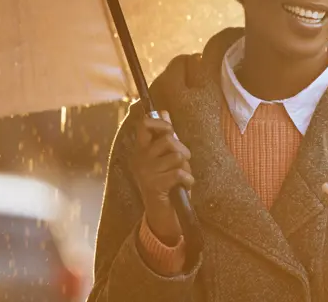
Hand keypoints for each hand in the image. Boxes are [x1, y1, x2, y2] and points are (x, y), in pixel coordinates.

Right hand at [129, 111, 193, 245]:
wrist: (162, 216)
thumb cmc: (166, 183)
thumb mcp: (165, 158)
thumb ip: (164, 136)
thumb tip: (164, 112)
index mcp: (141, 151)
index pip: (144, 125)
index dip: (160, 123)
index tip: (170, 130)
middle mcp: (139, 160)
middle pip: (169, 139)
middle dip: (183, 150)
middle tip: (183, 162)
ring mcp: (146, 173)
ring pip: (178, 156)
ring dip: (186, 168)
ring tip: (181, 177)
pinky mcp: (154, 186)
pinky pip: (180, 173)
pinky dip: (188, 180)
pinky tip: (184, 186)